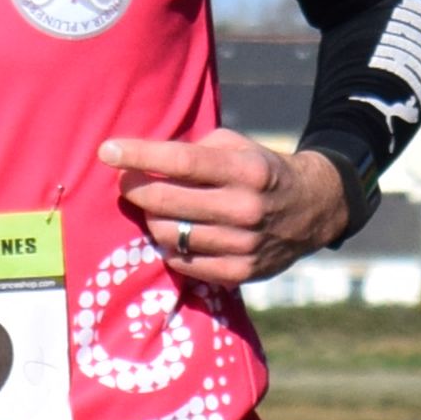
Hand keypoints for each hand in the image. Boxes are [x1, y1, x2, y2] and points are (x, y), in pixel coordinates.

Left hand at [99, 127, 346, 287]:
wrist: (313, 208)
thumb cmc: (261, 171)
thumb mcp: (238, 147)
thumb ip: (196, 150)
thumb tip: (146, 160)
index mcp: (246, 170)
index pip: (181, 161)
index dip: (139, 156)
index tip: (107, 150)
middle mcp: (245, 208)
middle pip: (167, 202)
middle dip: (136, 191)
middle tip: (127, 184)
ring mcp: (243, 244)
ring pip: (170, 235)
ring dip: (152, 220)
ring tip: (155, 210)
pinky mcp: (240, 272)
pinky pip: (184, 263)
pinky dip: (170, 248)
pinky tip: (174, 235)